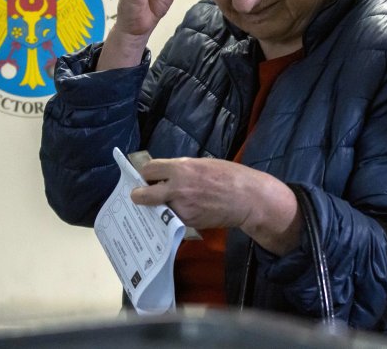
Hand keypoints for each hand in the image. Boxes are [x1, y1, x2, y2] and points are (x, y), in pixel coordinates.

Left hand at [129, 158, 300, 254]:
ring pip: (157, 209)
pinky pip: (172, 218)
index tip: (148, 177)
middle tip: (140, 195)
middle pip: (142, 195)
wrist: (247, 198)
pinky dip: (173, 216)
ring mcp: (181, 207)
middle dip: (139, 195)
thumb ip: (182, 169)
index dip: (146, 174)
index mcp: (181, 168)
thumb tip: (166, 174)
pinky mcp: (188, 222)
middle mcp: (177, 188)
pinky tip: (184, 211)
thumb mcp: (202, 164)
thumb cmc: (229, 176)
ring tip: (168, 204)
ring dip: (159, 207)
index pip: (148, 170)